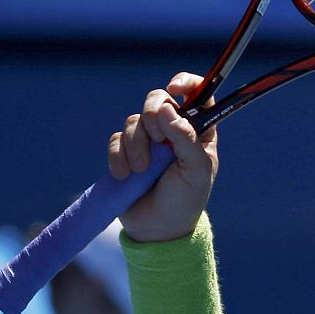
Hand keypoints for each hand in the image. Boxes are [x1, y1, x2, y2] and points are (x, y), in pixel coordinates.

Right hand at [108, 71, 218, 241]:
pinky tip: (127, 176)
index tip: (175, 88)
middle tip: (157, 142)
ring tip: (143, 171)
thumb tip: (168, 108)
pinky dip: (118, 157)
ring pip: (134, 120)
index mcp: (198, 131)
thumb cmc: (185, 200)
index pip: (197, 94)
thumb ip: (186, 139)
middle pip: (157, 100)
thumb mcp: (195, 171)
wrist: (158, 229)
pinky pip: (115, 140)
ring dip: (136, 146)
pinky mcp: (125, 153)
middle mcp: (173, 131)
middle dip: (153, 117)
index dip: (186, 84)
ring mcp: (148, 141)